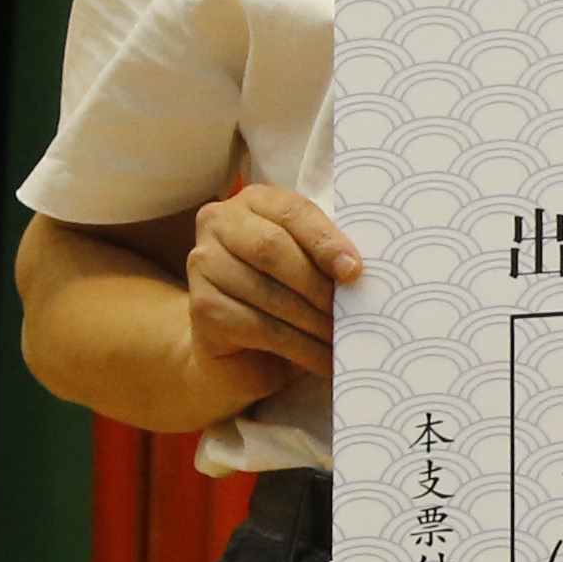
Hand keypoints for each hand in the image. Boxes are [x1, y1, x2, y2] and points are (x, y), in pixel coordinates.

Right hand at [186, 181, 358, 390]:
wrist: (237, 345)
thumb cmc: (284, 293)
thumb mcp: (308, 263)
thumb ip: (327, 254)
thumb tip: (359, 271)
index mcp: (254, 201)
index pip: (293, 212)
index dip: (326, 241)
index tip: (354, 271)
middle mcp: (220, 223)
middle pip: (273, 249)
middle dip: (319, 284)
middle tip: (354, 312)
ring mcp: (204, 264)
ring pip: (269, 292)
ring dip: (315, 321)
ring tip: (345, 339)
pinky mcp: (202, 308)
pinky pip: (261, 328)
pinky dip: (301, 347)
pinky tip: (325, 360)